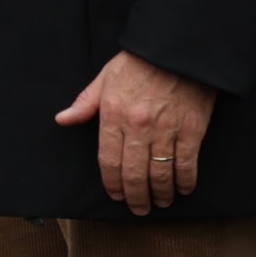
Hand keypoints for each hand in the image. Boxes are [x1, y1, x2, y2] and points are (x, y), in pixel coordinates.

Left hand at [55, 51, 215, 215]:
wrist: (178, 48)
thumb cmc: (140, 62)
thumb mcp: (105, 78)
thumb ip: (85, 103)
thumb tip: (63, 119)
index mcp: (114, 116)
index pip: (108, 161)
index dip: (112, 184)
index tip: (116, 195)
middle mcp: (138, 127)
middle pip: (134, 174)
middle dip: (136, 197)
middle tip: (139, 209)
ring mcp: (167, 130)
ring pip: (161, 174)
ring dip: (161, 194)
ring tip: (160, 203)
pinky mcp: (192, 129)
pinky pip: (187, 163)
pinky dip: (185, 181)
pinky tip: (183, 189)